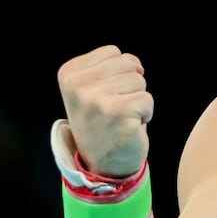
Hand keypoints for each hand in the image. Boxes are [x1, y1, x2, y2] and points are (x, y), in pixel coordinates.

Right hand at [57, 44, 153, 176]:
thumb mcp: (95, 87)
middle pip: (128, 63)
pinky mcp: (117, 112)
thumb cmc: (104, 121)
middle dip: (130, 85)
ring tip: (121, 117)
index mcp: (69, 73)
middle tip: (115, 108)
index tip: (103, 96)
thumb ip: (111, 66)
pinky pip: (147, 99)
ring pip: (139, 80)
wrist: (102, 164)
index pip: (112, 52)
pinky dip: (146, 113)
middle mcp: (77, 85)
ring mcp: (95, 99)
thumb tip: (137, 65)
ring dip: (137, 100)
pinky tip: (129, 127)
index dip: (117, 74)